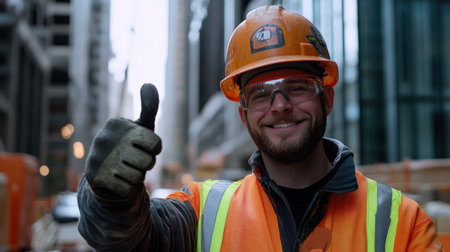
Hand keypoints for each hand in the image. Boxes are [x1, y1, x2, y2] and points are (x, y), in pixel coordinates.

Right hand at [85, 84, 161, 198]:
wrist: (104, 173)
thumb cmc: (128, 146)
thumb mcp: (140, 127)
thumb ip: (149, 107)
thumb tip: (148, 83)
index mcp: (116, 123)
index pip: (155, 143)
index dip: (154, 150)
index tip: (144, 148)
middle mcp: (104, 138)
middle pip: (147, 161)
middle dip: (146, 164)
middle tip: (136, 161)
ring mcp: (98, 158)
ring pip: (138, 176)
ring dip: (137, 176)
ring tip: (127, 170)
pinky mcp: (96, 178)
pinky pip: (127, 188)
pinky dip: (128, 188)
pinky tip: (119, 181)